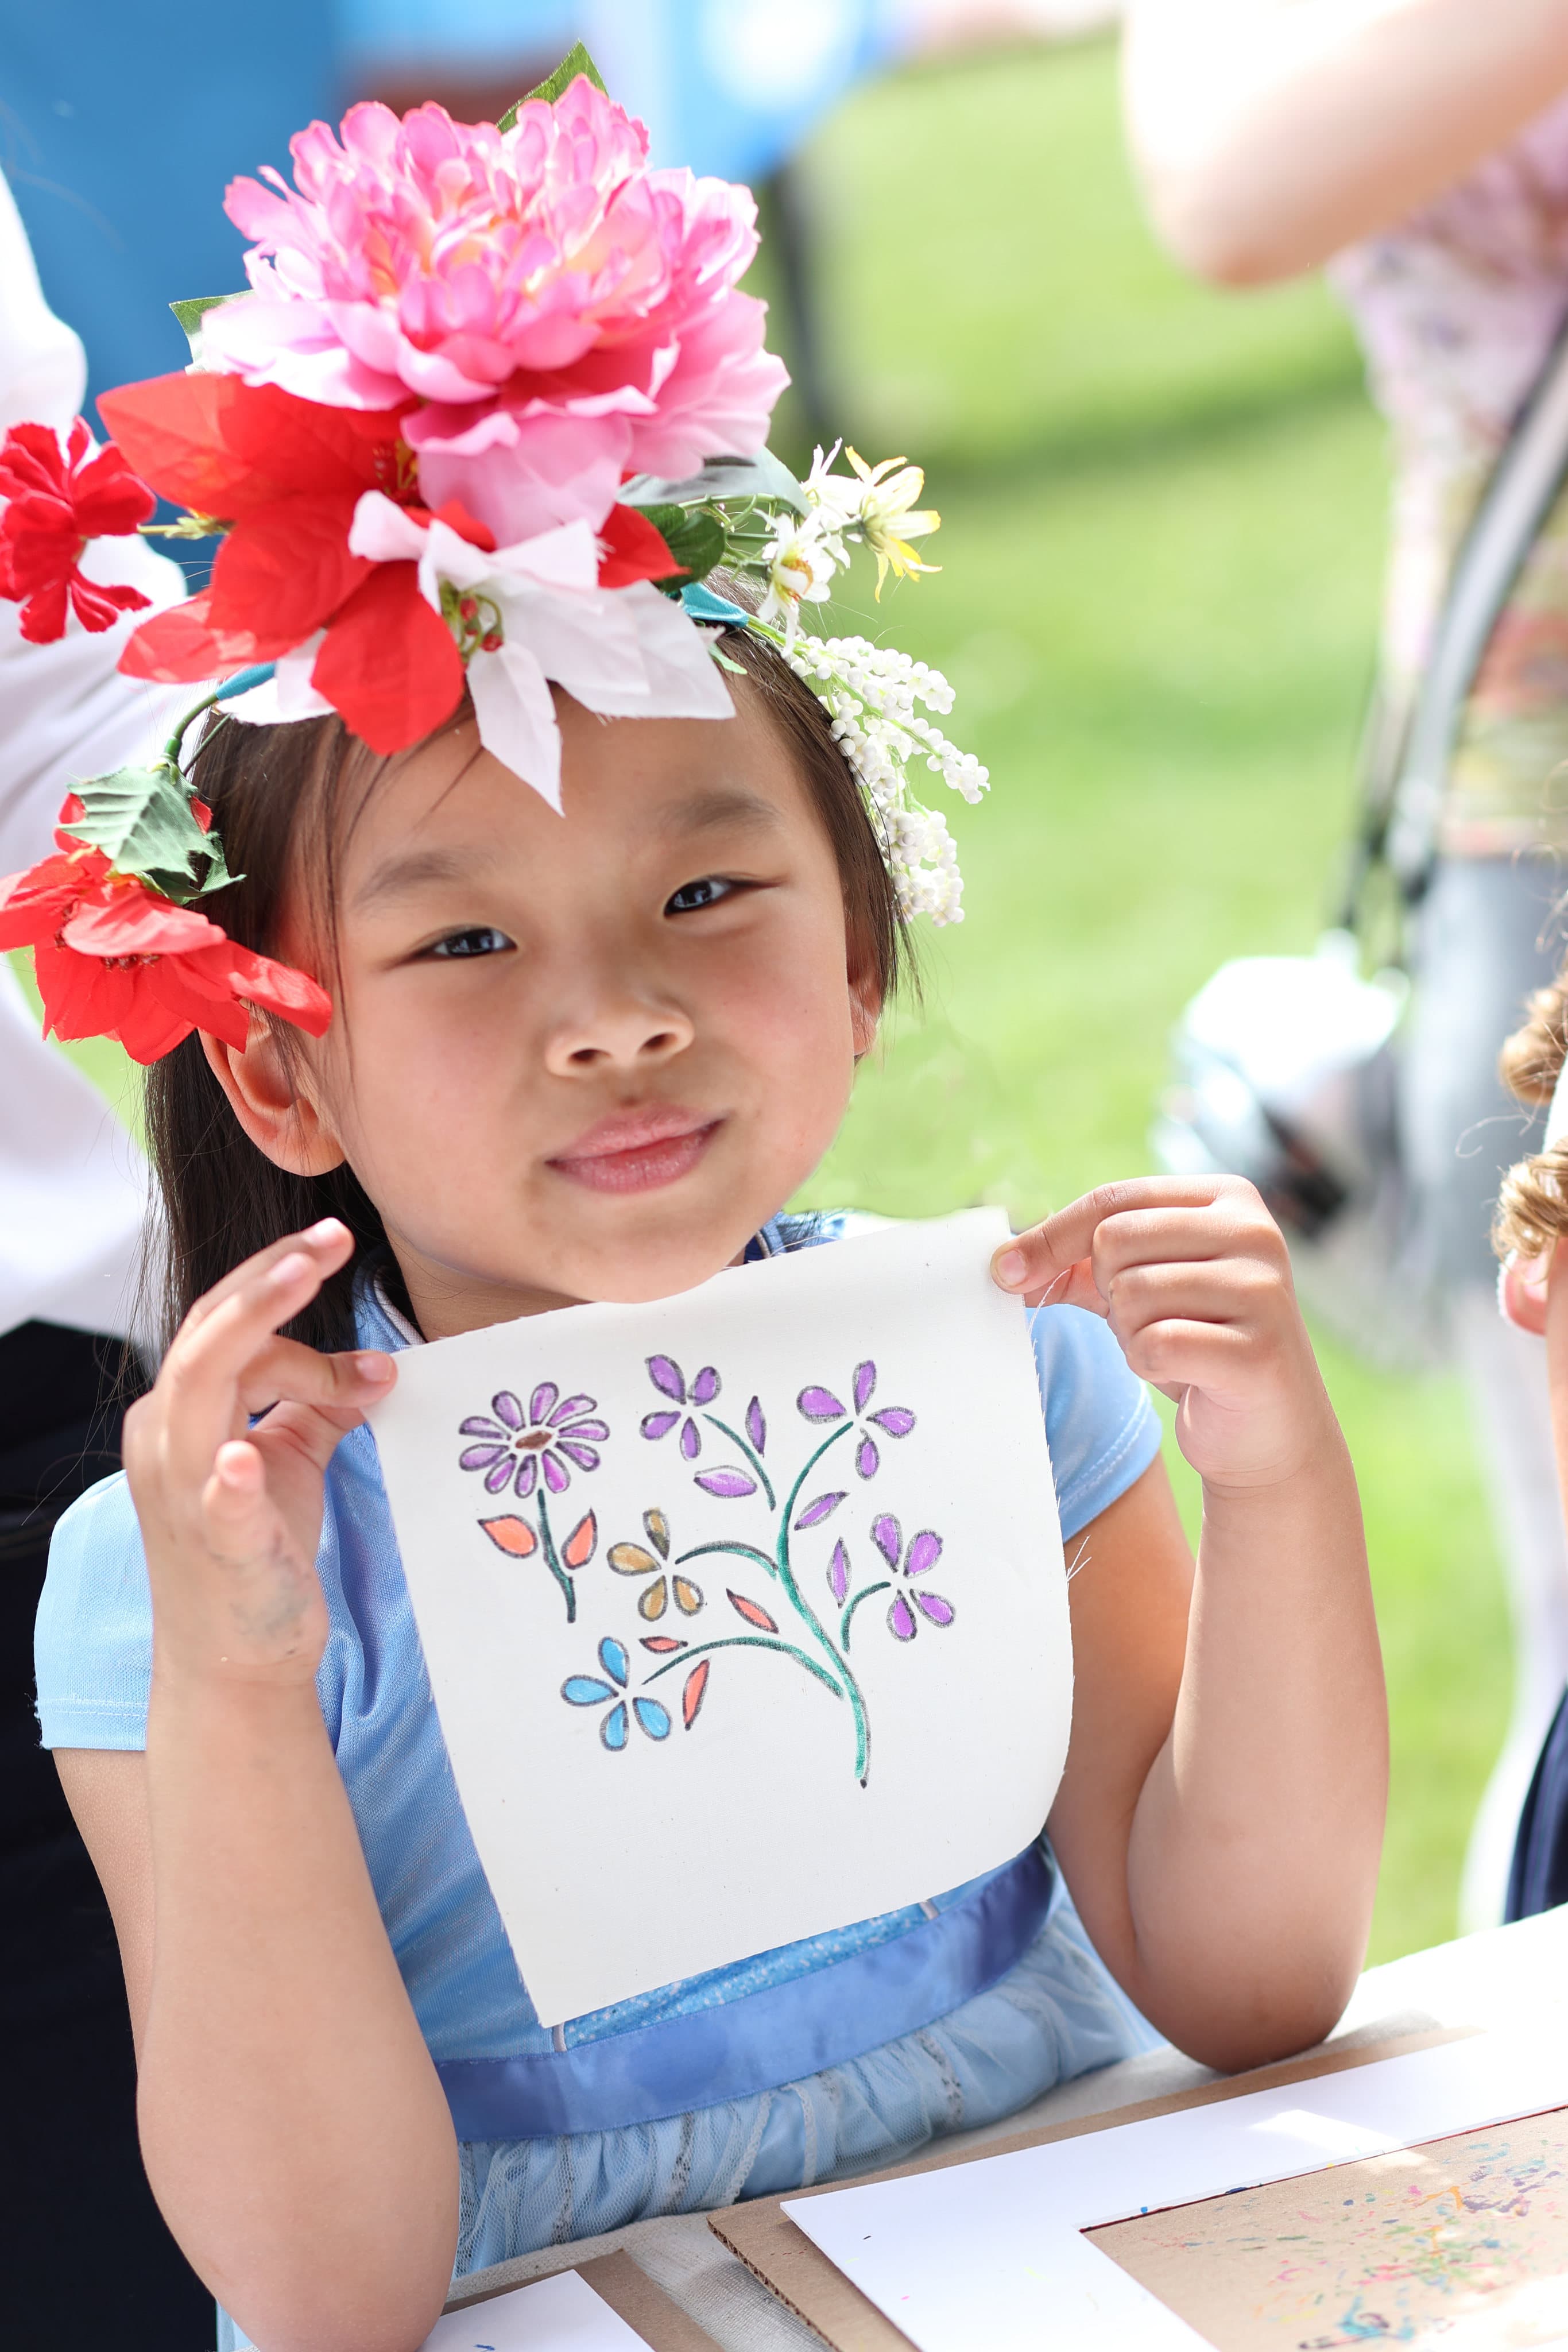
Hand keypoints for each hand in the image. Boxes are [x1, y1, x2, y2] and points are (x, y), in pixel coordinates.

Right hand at [123, 1220, 395, 1687]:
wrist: (240, 1654)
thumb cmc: (262, 1545)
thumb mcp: (291, 1455)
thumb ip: (321, 1400)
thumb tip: (377, 1365)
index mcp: (183, 1413)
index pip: (229, 1328)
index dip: (284, 1286)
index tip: (338, 1245)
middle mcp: (168, 1439)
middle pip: (209, 1335)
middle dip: (268, 1280)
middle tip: (329, 1238)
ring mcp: (185, 1491)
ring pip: (198, 1386)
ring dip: (252, 1327)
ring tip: (299, 1278)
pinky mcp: (217, 1543)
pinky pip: (213, 1500)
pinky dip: (227, 1473)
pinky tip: (244, 1455)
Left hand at [992, 1175, 1331, 1491]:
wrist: (1264, 1431)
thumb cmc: (1196, 1346)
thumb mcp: (1139, 1288)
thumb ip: (1079, 1262)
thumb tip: (1005, 1264)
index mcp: (1229, 1199)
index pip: (1115, 1199)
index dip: (1052, 1236)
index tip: (1005, 1271)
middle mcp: (1256, 1233)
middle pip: (1116, 1240)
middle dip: (1108, 1292)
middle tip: (1145, 1322)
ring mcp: (1263, 1291)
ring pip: (1132, 1294)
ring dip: (1131, 1335)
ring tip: (1173, 1350)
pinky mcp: (1258, 1351)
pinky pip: (1156, 1345)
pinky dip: (1151, 1365)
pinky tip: (1184, 1374)